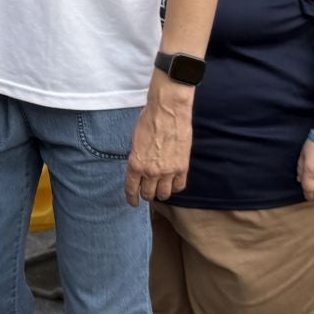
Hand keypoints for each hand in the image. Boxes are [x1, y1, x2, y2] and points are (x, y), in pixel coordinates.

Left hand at [127, 71, 192, 203]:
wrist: (168, 110)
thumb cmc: (149, 120)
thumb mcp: (135, 141)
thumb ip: (137, 158)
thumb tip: (139, 166)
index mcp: (135, 164)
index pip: (131, 189)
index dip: (132, 199)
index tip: (133, 203)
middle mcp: (150, 171)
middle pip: (148, 194)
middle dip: (147, 195)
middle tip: (148, 193)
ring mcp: (168, 171)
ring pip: (164, 194)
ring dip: (161, 193)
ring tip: (161, 189)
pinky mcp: (182, 167)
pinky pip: (179, 186)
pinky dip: (175, 187)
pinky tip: (173, 184)